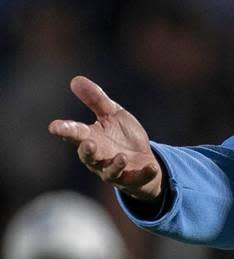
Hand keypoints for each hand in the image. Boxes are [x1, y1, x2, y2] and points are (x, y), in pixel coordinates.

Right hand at [48, 76, 163, 200]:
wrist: (143, 158)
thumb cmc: (122, 136)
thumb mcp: (112, 114)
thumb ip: (96, 100)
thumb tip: (76, 79)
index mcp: (91, 138)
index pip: (74, 134)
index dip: (64, 130)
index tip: (54, 126)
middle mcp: (99, 157)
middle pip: (88, 156)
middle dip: (87, 151)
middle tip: (88, 142)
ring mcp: (115, 170)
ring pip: (109, 172)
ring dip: (115, 165)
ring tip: (122, 157)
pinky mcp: (133, 179)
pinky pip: (137, 179)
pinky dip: (145, 174)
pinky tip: (153, 168)